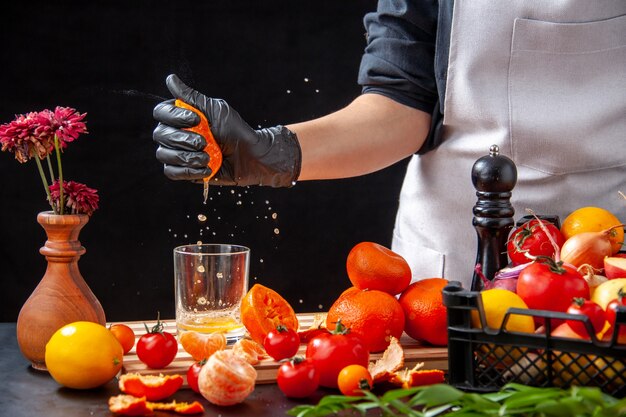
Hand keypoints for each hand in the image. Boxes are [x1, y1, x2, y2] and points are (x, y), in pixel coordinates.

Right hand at [152, 74, 301, 186]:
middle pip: (160, 134)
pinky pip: (172, 172)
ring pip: (164, 155)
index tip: (196, 119)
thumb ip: (191, 97)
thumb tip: (170, 79)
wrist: (250, 156)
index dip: (174, 117)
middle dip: (183, 139)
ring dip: (187, 156)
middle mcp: (175, 133)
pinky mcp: (184, 171)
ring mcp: (178, 153)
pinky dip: (188, 171)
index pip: (161, 112)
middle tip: (204, 141)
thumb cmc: (235, 130)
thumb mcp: (216, 109)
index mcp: (181, 116)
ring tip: (207, 156)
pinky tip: (206, 167)